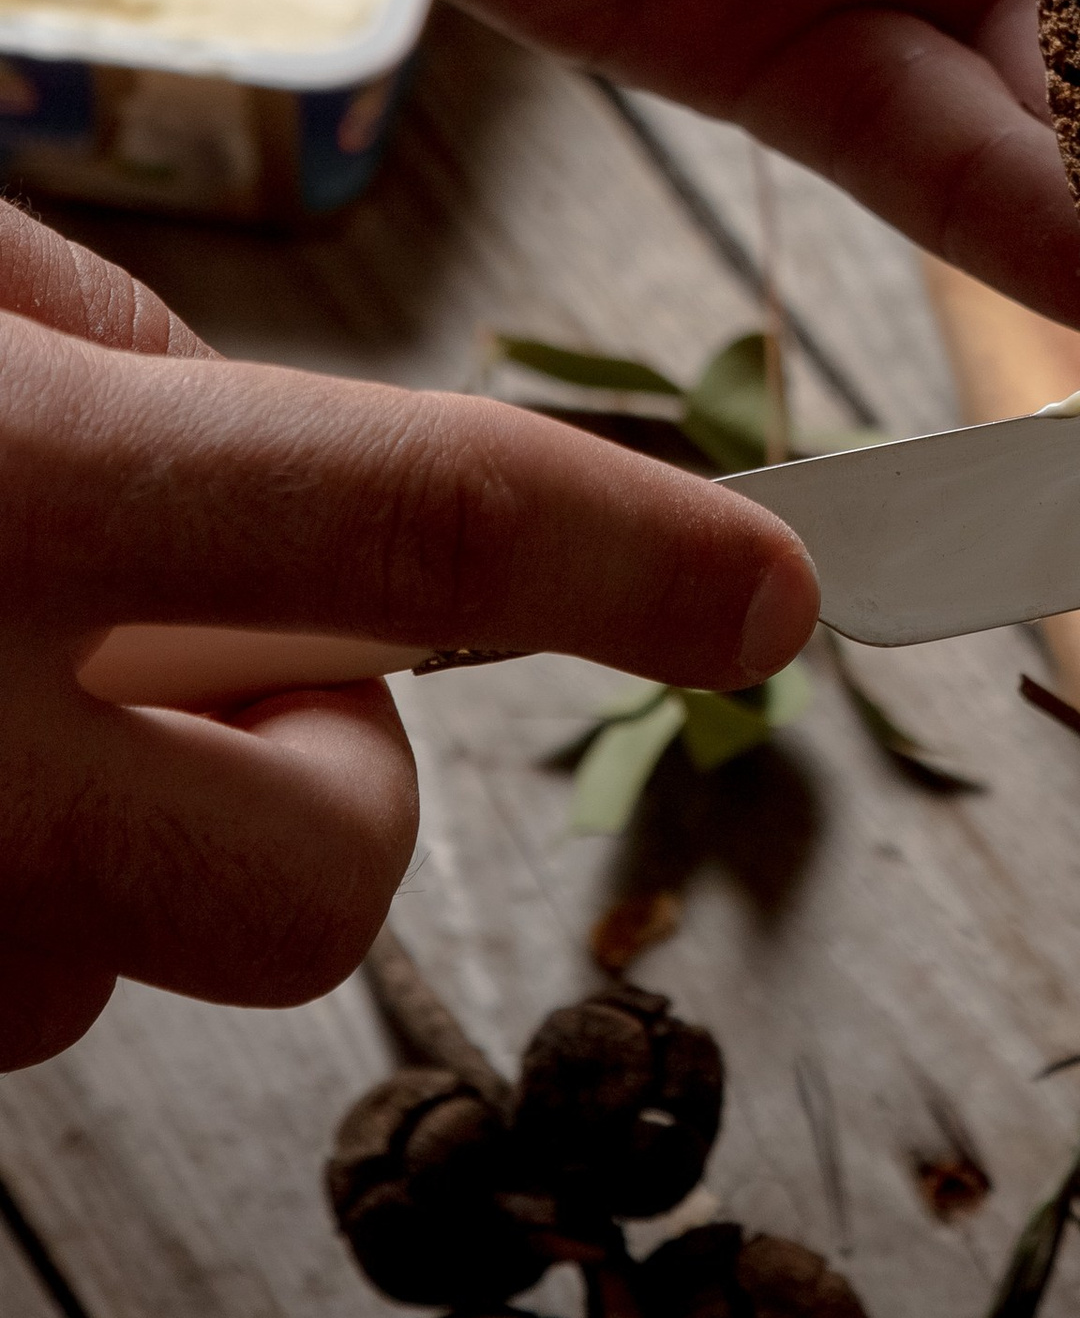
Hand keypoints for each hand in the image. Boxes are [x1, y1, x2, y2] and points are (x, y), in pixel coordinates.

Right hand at [0, 206, 813, 1068]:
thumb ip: (118, 351)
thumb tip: (274, 433)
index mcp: (15, 485)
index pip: (420, 530)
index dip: (628, 560)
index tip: (766, 594)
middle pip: (323, 872)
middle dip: (335, 786)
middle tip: (208, 668)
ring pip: (107, 965)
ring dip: (95, 849)